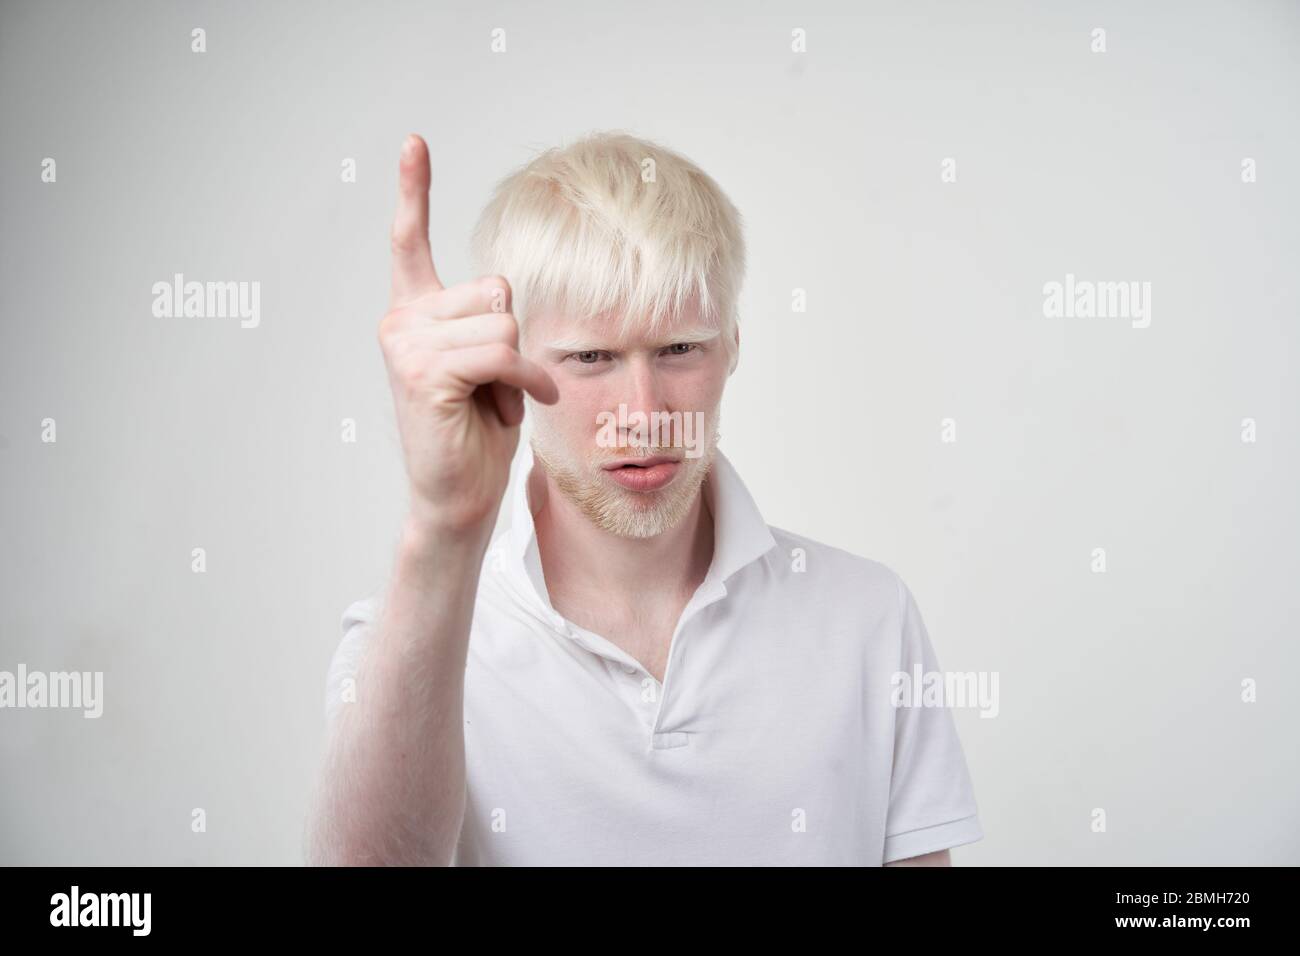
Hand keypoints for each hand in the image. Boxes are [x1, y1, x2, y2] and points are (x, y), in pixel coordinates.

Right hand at [377, 134, 558, 536]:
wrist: (459, 495)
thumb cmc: (478, 431)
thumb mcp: (488, 363)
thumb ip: (487, 320)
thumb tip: (504, 294)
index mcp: (415, 312)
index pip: (410, 240)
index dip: (414, 190)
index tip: (415, 142)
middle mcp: (401, 320)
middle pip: (496, 289)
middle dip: (515, 341)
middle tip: (497, 387)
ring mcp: (405, 343)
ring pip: (503, 324)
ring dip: (521, 369)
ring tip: (500, 400)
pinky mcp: (423, 371)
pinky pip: (501, 353)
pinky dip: (524, 381)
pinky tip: (514, 407)